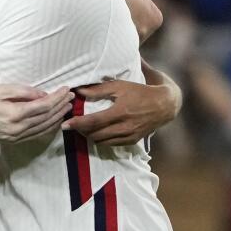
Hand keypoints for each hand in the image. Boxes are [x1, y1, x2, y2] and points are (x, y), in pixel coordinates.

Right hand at [0, 85, 74, 142]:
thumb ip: (22, 91)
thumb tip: (41, 94)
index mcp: (15, 114)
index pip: (44, 105)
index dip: (57, 97)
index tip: (66, 89)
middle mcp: (18, 128)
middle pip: (47, 117)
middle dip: (61, 106)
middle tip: (70, 96)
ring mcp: (16, 137)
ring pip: (44, 128)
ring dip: (57, 117)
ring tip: (66, 107)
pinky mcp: (13, 140)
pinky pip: (36, 134)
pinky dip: (48, 127)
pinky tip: (53, 120)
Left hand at [64, 80, 178, 144]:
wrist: (164, 105)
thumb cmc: (140, 92)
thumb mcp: (120, 86)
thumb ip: (98, 90)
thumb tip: (78, 91)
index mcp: (120, 112)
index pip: (93, 121)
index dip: (77, 123)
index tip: (65, 124)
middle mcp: (124, 127)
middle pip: (95, 134)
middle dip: (80, 131)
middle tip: (72, 125)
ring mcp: (129, 136)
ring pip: (101, 141)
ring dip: (89, 136)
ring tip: (82, 128)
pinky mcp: (132, 141)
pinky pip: (110, 144)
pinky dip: (101, 140)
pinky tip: (96, 133)